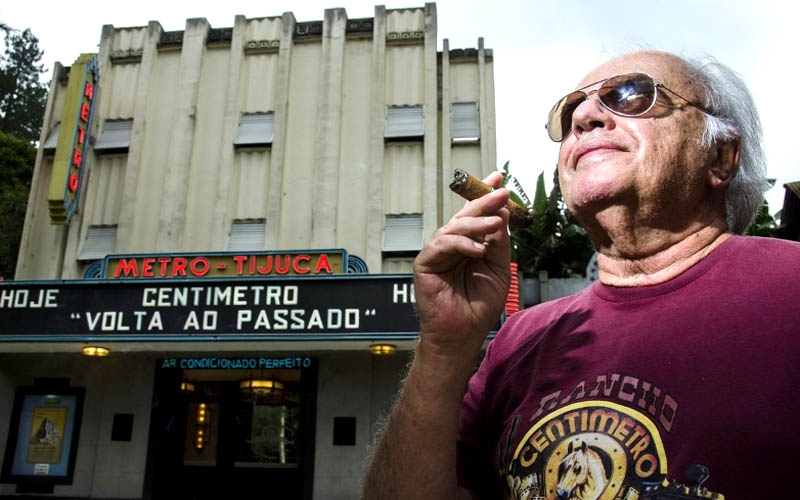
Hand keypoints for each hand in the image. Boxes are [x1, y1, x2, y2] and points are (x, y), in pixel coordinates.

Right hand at [413, 172, 510, 358]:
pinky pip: (442, 246)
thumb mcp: (499, 270)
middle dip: (483, 201)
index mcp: (469, 244)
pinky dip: (460, 244)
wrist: (463, 334)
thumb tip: (502, 215)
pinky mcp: (425, 263)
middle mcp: (452, 245)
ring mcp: (437, 253)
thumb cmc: (479, 306)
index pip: (476, 215)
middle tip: (501, 192)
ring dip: (476, 222)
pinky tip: (477, 249)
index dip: (485, 194)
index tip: (499, 177)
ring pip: (454, 228)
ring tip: (496, 223)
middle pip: (465, 216)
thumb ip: (499, 243)